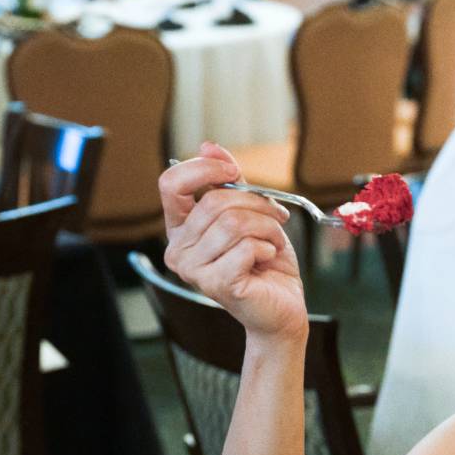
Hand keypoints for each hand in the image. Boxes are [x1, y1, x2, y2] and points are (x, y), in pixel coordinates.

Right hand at [159, 143, 306, 341]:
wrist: (283, 307)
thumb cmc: (266, 263)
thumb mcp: (251, 213)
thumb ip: (230, 183)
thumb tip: (209, 146)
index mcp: (181, 228)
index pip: (171, 183)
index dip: (204, 169)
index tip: (234, 172)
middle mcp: (178, 249)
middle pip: (214, 201)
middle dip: (257, 204)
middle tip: (276, 217)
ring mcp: (193, 269)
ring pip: (233, 223)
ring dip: (267, 228)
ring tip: (273, 242)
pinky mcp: (215, 284)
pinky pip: (246, 247)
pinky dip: (267, 248)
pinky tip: (267, 260)